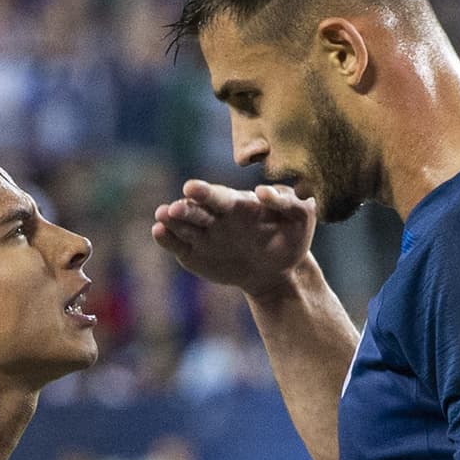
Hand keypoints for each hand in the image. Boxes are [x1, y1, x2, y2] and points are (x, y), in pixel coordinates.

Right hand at [151, 179, 315, 296]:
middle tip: (174, 208)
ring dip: (170, 220)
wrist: (278, 270)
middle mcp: (216, 216)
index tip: (192, 188)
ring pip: (183, 225)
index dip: (205, 192)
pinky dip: (166, 239)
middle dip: (185, 207)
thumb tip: (263, 192)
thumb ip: (287, 202)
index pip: (218, 196)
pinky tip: (158, 232)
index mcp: (238, 203)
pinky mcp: (193, 254)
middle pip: (197, 209)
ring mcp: (203, 235)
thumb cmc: (291, 236)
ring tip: (160, 218)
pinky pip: (177, 245)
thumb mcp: (301, 217)